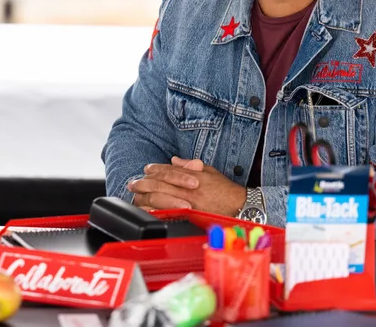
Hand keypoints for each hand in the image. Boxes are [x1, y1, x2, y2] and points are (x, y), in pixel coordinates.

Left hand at [129, 157, 246, 216]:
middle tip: (133, 183)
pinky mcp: (191, 214)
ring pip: (163, 196)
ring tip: (136, 196)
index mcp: (193, 175)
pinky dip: (158, 210)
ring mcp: (190, 201)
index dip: (156, 169)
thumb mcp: (210, 172)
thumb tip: (174, 160)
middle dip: (146, 182)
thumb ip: (191, 166)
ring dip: (147, 195)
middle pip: (162, 183)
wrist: (242, 207)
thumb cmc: (227, 190)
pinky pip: (171, 212)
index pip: (170, 170)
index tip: (146, 169)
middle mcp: (190, 187)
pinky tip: (149, 210)